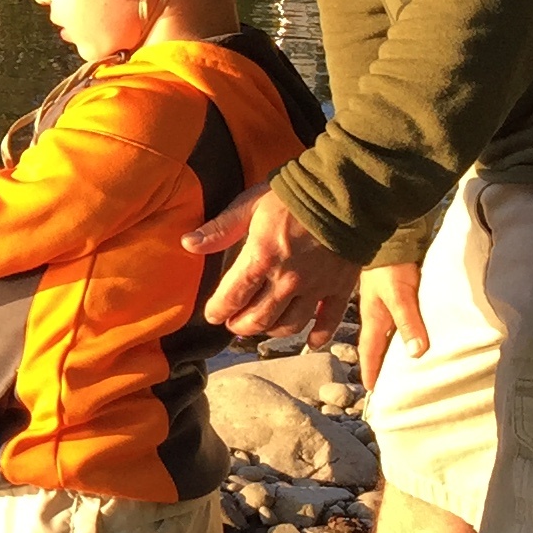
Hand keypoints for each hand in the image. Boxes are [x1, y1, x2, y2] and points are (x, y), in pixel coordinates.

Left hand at [185, 183, 361, 342]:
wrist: (345, 191)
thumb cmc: (294, 194)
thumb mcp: (251, 204)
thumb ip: (220, 229)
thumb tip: (187, 243)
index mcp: (261, 258)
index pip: (232, 297)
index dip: (217, 310)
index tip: (211, 315)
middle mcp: (287, 280)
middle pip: (258, 319)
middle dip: (240, 326)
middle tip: (233, 324)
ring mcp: (315, 287)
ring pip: (289, 325)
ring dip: (271, 331)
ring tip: (262, 326)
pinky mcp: (340, 287)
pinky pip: (328, 321)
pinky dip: (318, 336)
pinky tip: (310, 341)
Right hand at [358, 263, 426, 392]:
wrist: (389, 236)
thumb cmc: (392, 265)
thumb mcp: (400, 295)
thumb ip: (408, 322)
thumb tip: (415, 353)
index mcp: (373, 318)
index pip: (370, 351)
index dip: (371, 370)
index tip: (372, 390)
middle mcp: (375, 313)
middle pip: (376, 345)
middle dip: (379, 364)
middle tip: (387, 384)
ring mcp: (383, 303)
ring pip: (385, 333)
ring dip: (390, 348)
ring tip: (400, 364)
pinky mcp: (393, 293)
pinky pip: (395, 320)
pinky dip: (400, 331)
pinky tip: (409, 333)